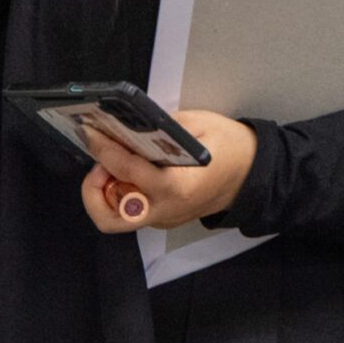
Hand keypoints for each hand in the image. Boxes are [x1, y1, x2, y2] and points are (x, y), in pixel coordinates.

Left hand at [79, 110, 258, 232]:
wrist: (253, 173)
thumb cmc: (231, 147)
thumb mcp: (198, 124)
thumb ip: (160, 127)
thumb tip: (127, 124)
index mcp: (177, 185)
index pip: (127, 170)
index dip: (103, 149)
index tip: (90, 133)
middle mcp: (166, 209)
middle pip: (110, 216)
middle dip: (93, 190)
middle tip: (100, 164)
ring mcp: (164, 219)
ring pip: (116, 218)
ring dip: (104, 193)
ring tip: (112, 167)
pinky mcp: (164, 219)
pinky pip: (131, 212)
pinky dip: (120, 193)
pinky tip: (127, 171)